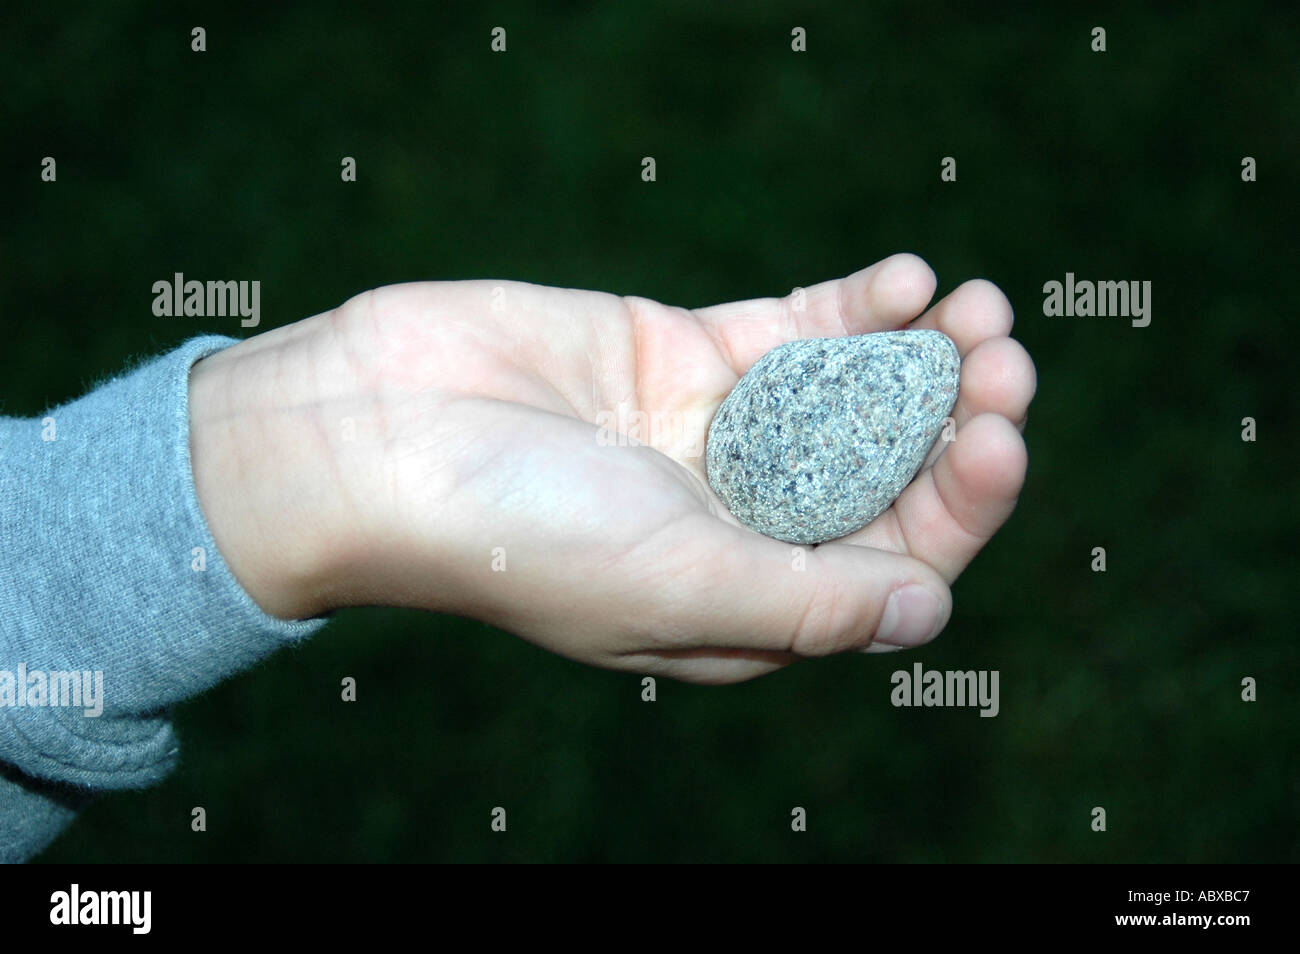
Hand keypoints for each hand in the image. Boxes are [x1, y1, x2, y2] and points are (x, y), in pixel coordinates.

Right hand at [188, 254, 1034, 682]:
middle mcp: (742, 522)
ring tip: (979, 308)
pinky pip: (793, 331)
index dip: (958, 507)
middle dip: (957, 420)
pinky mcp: (685, 355)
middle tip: (1003, 360)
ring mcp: (718, 434)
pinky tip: (907, 279)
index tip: (994, 435)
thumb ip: (804, 603)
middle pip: (886, 477)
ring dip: (924, 355)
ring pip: (852, 396)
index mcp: (745, 601)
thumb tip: (925, 615)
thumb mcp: (672, 585)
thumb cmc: (513, 534)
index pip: (890, 567)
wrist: (376, 435)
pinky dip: (855, 306)